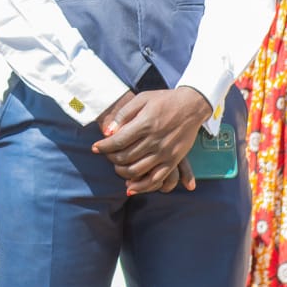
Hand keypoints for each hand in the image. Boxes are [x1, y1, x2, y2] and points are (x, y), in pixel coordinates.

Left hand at [93, 87, 212, 194]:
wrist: (192, 105)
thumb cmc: (164, 100)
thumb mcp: (142, 99)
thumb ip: (123, 114)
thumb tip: (107, 132)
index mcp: (145, 124)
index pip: (118, 141)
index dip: (103, 146)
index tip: (94, 148)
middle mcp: (155, 140)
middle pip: (125, 157)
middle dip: (111, 158)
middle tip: (106, 155)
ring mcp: (165, 152)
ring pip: (137, 170)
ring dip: (122, 172)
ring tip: (116, 167)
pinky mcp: (173, 160)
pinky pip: (157, 179)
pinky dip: (142, 186)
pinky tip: (130, 187)